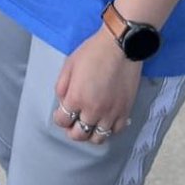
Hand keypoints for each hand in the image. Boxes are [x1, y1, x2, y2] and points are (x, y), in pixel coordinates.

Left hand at [53, 27, 141, 144]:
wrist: (120, 47)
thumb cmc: (93, 52)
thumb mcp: (69, 64)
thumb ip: (62, 86)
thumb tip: (62, 102)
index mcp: (76, 98)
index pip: (62, 121)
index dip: (59, 119)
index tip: (61, 114)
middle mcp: (93, 110)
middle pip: (79, 134)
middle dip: (72, 131)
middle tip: (72, 124)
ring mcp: (110, 113)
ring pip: (98, 138)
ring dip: (90, 134)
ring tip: (88, 125)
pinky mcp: (125, 112)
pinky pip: (115, 131)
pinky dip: (108, 130)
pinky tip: (105, 121)